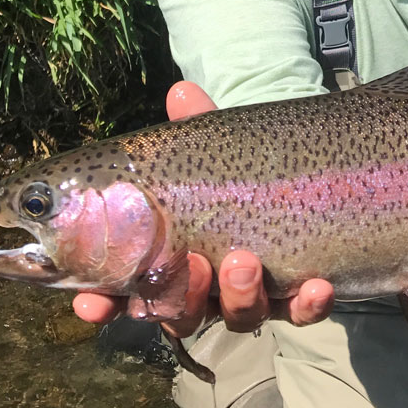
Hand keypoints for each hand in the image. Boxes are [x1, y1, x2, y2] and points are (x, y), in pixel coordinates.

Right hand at [73, 81, 334, 332]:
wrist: (304, 185)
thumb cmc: (237, 174)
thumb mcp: (216, 151)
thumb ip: (198, 128)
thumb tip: (183, 91)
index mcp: (172, 258)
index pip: (128, 291)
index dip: (105, 304)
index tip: (91, 304)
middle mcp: (208, 289)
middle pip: (183, 313)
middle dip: (184, 298)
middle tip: (193, 266)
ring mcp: (252, 297)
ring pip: (238, 316)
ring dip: (240, 296)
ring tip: (246, 263)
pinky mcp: (297, 300)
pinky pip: (301, 314)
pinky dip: (307, 306)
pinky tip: (317, 287)